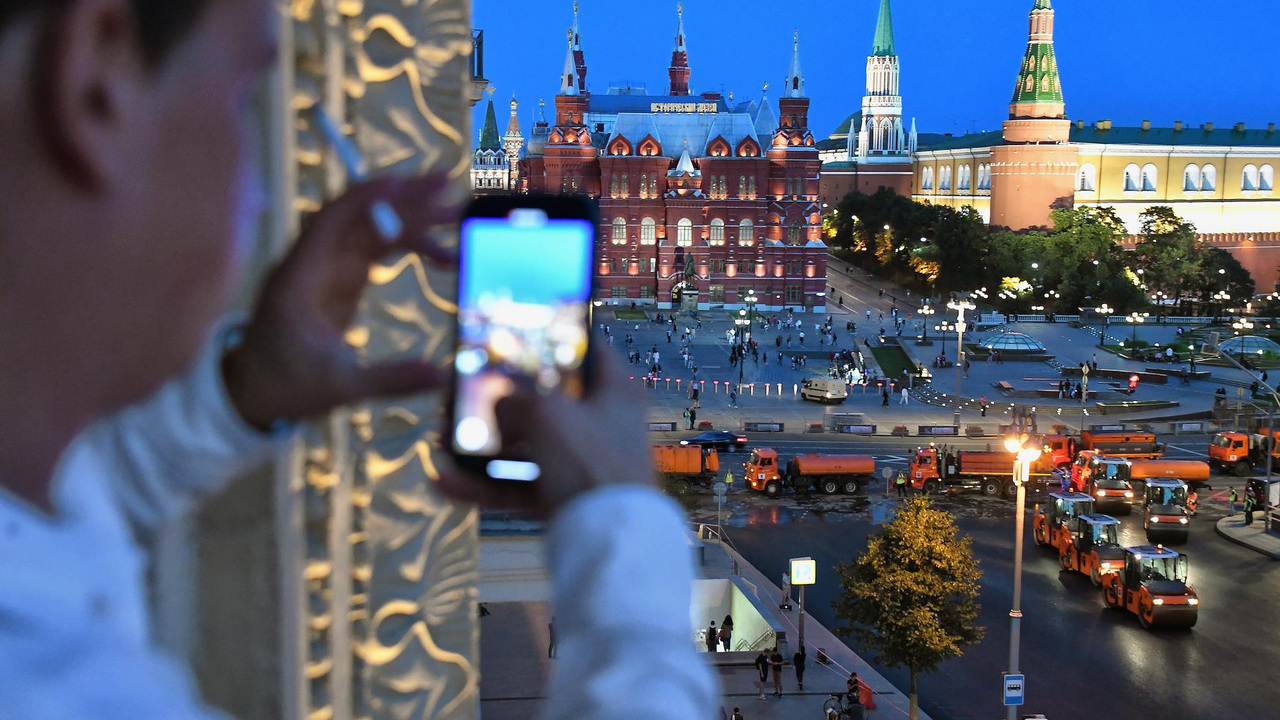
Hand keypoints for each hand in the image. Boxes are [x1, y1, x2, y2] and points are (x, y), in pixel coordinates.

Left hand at [223, 174, 461, 429]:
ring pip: (372, 230)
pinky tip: (440, 254)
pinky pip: (377, 250)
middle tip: (447, 187)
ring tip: (455, 218)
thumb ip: (390, 379)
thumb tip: (441, 377)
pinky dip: (406, 247)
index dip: (364, 198)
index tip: (402, 182)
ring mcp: (328, 268)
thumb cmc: (287, 386)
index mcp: (299, 280)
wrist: (256, 391)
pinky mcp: (341, 279)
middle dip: (403, 200)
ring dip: (412, 220)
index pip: (330, 222)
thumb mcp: (339, 387)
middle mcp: (313, 263)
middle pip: (359, 217)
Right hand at [436, 346, 654, 518]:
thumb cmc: (590, 459)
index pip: (587, 349)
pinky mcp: (565, 498)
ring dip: (485, 446)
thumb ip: (513, 402)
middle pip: (546, 401)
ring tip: (446, 440)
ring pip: (527, 447)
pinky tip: (447, 483)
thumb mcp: (546, 414)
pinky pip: (519, 485)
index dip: (554, 337)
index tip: (518, 335)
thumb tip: (496, 410)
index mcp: (614, 389)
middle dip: (501, 401)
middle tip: (466, 394)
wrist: (608, 539)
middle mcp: (602, 423)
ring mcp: (582, 463)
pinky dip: (486, 485)